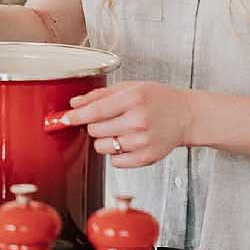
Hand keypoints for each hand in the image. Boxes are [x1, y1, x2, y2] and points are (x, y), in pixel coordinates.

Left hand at [62, 81, 195, 167]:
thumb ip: (100, 95)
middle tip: (105, 119)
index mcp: (132, 99)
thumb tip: (75, 103)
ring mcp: (142, 142)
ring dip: (104, 140)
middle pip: (95, 130)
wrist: (185, 115)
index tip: (64, 118)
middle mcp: (137, 121)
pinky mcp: (146, 158)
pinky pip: (115, 162)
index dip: (76, 116)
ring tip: (118, 130)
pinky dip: (116, 153)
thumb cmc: (158, 98)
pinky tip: (127, 141)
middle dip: (93, 125)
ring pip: (102, 147)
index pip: (95, 111)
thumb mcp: (130, 87)